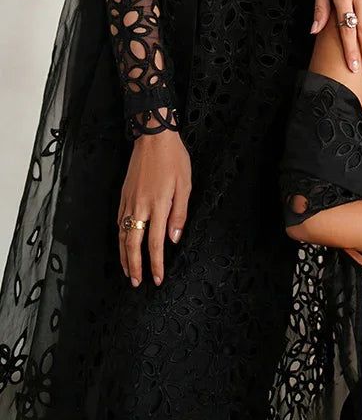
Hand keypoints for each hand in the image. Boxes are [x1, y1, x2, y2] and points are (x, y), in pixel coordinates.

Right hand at [117, 130, 191, 287]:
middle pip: (133, 244)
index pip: (155, 243)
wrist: (153, 137)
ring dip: (123, 255)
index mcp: (158, 205)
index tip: (156, 279)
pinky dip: (119, 237)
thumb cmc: (174, 158)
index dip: (155, 263)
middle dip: (134, 266)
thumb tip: (173, 238)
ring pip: (122, 235)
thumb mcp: (185, 184)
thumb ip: (179, 213)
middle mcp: (140, 206)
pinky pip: (119, 221)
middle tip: (136, 282)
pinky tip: (122, 243)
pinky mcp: (123, 194)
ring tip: (127, 270)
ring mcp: (129, 201)